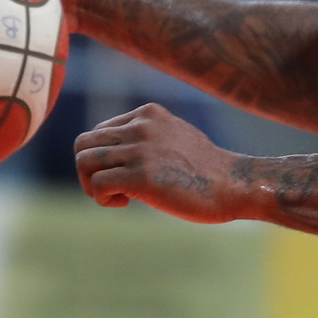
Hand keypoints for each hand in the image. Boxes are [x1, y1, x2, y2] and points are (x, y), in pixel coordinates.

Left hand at [73, 103, 241, 222]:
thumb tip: (116, 154)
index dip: (102, 158)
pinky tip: (125, 203)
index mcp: (148, 114)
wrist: (234, 185)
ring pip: (84, 163)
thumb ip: (147, 137)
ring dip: (92, 186)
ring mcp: (140, 150)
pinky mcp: (141, 177)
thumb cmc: (207, 169)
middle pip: (83, 145)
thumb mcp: (175, 137)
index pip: (97, 132)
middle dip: (89, 171)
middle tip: (111, 188)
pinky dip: (103, 198)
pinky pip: (97, 185)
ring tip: (117, 197)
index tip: (123, 174)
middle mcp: (140, 127)